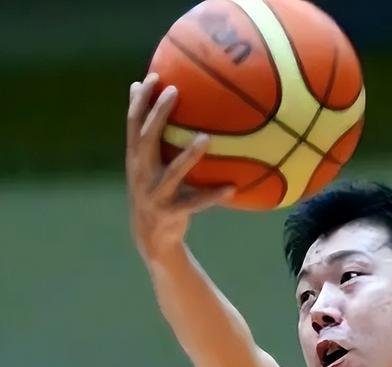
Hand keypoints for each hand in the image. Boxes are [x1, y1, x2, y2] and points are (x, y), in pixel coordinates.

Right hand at [126, 72, 233, 260]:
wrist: (150, 237)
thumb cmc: (152, 191)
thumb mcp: (144, 165)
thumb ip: (146, 138)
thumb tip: (142, 96)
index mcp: (135, 158)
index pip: (133, 123)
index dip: (141, 100)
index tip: (153, 77)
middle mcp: (141, 173)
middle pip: (147, 138)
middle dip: (159, 114)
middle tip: (175, 91)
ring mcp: (155, 193)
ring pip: (173, 171)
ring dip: (189, 155)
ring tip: (206, 137)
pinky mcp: (171, 212)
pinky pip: (196, 202)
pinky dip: (213, 195)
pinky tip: (231, 187)